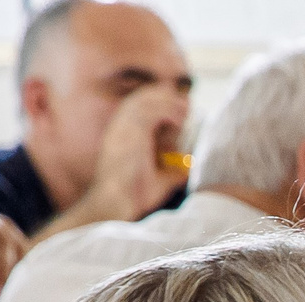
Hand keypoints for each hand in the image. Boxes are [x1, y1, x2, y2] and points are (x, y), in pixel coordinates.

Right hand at [79, 84, 190, 224]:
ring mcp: (122, 129)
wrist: (117, 202)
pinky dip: (165, 111)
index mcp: (123, 134)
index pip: (139, 106)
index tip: (182, 106)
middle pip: (141, 98)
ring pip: (144, 101)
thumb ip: (172, 171)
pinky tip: (179, 119)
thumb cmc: (135, 194)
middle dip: (165, 96)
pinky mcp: (128, 133)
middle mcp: (120, 128)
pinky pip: (147, 112)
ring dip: (167, 102)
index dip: (159, 101)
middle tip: (186, 102)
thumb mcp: (160, 180)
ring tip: (186, 109)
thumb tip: (187, 169)